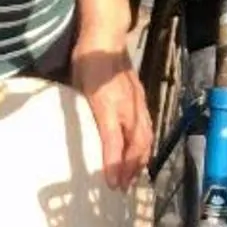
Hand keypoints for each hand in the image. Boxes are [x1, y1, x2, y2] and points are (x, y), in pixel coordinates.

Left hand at [70, 42, 150, 186]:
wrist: (107, 39)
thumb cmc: (87, 62)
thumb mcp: (78, 89)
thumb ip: (82, 114)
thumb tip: (82, 136)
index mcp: (109, 107)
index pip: (113, 143)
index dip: (114, 165)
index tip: (113, 184)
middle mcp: (128, 108)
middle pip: (135, 145)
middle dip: (130, 169)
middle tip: (121, 187)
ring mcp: (138, 104)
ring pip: (145, 138)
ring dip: (140, 160)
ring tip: (133, 176)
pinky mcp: (141, 100)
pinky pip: (148, 128)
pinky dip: (145, 145)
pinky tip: (141, 152)